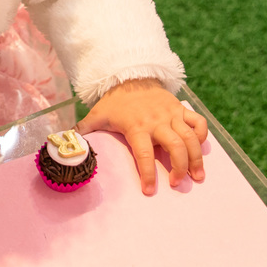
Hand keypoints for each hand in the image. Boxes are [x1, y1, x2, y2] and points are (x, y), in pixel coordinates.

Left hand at [77, 79, 208, 194]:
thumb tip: (64, 145)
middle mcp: (157, 121)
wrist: (132, 75)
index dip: (147, 174)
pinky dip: (202, 136)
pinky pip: (198, 122)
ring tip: (197, 175)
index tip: (150, 192)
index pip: (144, 154)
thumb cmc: (115, 101)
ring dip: (196, 158)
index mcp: (136, 127)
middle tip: (178, 183)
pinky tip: (200, 149)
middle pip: (176, 147)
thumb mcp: (97, 114)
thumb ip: (83, 131)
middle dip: (180, 168)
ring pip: (191, 138)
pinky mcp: (181, 109)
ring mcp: (172, 114)